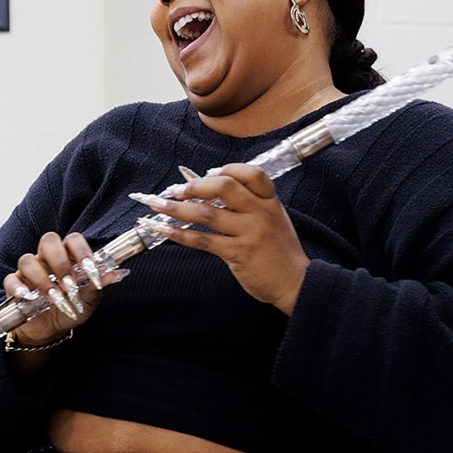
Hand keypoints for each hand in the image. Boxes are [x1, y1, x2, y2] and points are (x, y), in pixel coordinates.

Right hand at [3, 232, 113, 346]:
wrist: (51, 330)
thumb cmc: (71, 309)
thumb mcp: (89, 300)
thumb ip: (98, 285)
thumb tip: (116, 274)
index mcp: (68, 256)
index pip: (73, 240)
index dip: (82, 251)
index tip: (90, 270)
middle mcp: (47, 258)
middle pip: (48, 241)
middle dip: (60, 263)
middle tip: (70, 286)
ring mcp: (29, 270)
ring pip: (28, 260)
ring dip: (43, 280)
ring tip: (55, 299)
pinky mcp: (14, 285)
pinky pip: (11, 279)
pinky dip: (18, 288)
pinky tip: (28, 298)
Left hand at [139, 164, 309, 314]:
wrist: (295, 282)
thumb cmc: (278, 249)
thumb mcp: (272, 218)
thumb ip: (247, 203)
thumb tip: (208, 187)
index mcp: (270, 201)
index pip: (251, 173)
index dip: (227, 169)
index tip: (207, 174)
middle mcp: (260, 213)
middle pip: (224, 187)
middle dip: (195, 186)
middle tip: (175, 190)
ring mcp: (250, 233)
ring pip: (207, 214)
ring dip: (177, 209)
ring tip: (157, 206)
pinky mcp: (239, 254)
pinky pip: (204, 241)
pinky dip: (181, 235)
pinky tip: (165, 230)